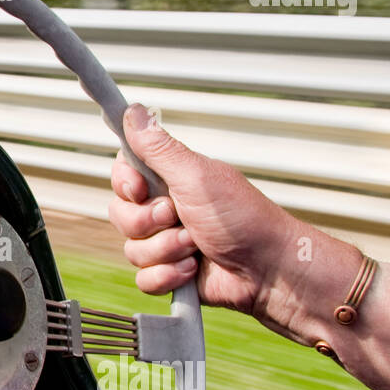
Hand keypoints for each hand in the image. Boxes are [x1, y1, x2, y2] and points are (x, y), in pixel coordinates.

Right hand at [107, 104, 306, 323]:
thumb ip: (159, 148)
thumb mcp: (196, 176)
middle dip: (148, 222)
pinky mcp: (170, 272)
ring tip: (195, 246)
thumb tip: (135, 111)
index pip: (123, 174)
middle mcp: (165, 209)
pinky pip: (144, 278)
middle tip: (178, 217)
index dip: (125, 183)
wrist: (269, 270)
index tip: (140, 188)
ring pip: (131, 249)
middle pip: (120, 214)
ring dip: (165, 250)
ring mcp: (166, 242)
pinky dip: (168, 276)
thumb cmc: (244, 218)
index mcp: (170, 180)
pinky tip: (192, 269)